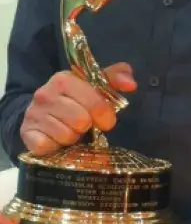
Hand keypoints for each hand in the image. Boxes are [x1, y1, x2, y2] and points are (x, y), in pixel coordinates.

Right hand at [20, 64, 135, 155]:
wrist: (42, 113)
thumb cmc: (76, 99)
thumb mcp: (96, 85)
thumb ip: (117, 77)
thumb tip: (131, 84)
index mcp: (64, 79)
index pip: (95, 102)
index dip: (104, 114)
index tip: (104, 118)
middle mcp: (44, 94)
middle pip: (81, 121)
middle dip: (87, 126)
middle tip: (83, 124)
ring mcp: (33, 114)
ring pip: (66, 135)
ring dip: (72, 137)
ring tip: (69, 129)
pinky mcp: (26, 133)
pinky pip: (47, 146)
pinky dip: (55, 147)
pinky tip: (55, 138)